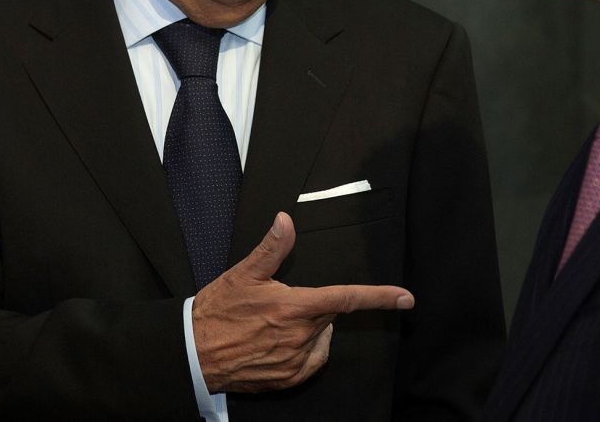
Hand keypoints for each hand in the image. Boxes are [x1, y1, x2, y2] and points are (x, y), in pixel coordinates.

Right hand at [191, 211, 413, 393]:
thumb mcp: (243, 274)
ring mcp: (295, 361)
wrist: (194, 354)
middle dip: (314, 307)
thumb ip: (272, 249)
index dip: (379, 297)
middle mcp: (299, 336)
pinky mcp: (289, 378)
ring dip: (308, 329)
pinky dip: (303, 350)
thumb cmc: (218, 312)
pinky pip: (312, 360)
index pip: (345, 299)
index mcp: (293, 307)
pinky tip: (278, 344)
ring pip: (321, 338)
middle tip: (282, 304)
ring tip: (273, 326)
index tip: (405, 297)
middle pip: (328, 316)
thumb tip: (285, 221)